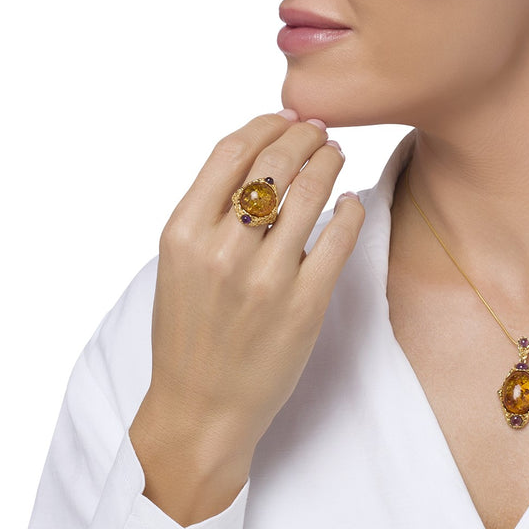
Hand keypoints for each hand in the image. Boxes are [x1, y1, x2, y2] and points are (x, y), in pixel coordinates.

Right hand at [129, 110, 364, 524]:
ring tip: (336, 156)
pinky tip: (349, 202)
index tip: (285, 118)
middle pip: (274, 164)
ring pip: (311, 193)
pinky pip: (339, 238)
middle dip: (303, 136)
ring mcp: (266, 278)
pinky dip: (349, 210)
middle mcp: (222, 250)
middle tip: (319, 131)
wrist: (201, 409)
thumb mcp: (178, 266)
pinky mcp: (305, 305)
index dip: (265, 125)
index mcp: (182, 234)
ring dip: (329, 163)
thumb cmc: (189, 335)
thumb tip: (258, 160)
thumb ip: (209, 215)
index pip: (231, 152)